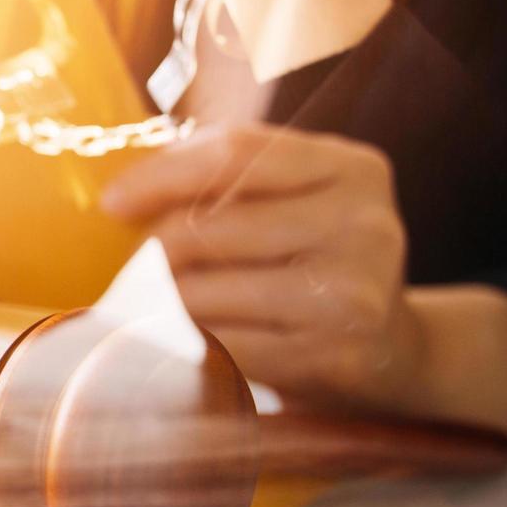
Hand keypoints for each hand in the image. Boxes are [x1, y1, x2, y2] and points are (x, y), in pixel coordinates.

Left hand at [100, 123, 423, 411]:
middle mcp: (362, 224)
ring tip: (152, 306)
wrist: (395, 351)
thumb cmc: (318, 265)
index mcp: (352, 169)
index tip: (112, 203)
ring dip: (160, 302)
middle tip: (135, 270)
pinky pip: (220, 346)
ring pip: (202, 290)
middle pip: (207, 224)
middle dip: (153, 250)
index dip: (159, 174)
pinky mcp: (334, 354)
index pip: (234, 152)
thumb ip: (232, 177)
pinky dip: (184, 344)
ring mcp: (352, 291)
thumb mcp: (300, 201)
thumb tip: (126, 189)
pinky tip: (178, 342)